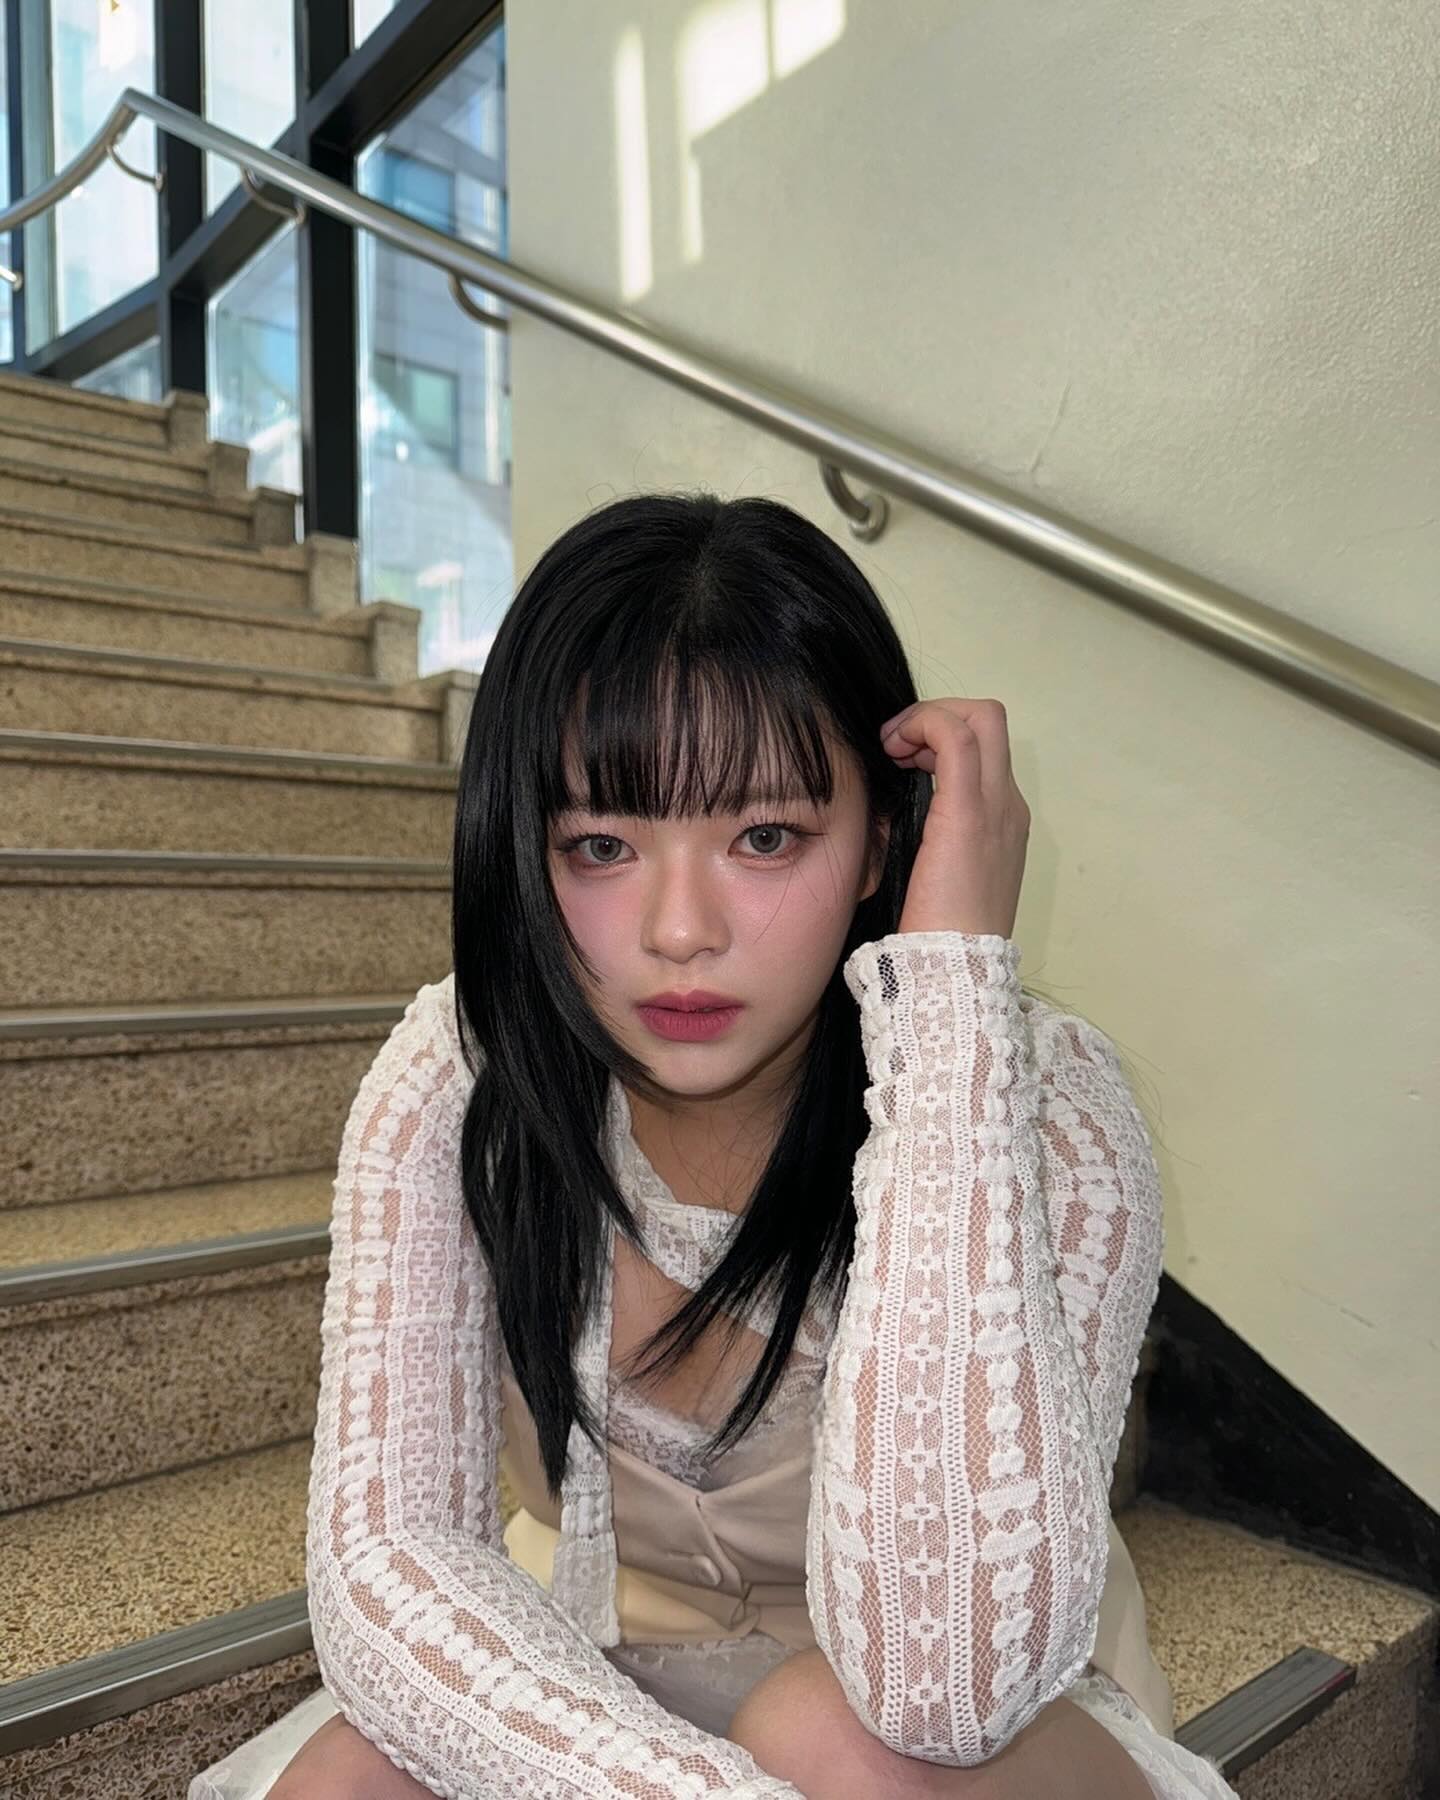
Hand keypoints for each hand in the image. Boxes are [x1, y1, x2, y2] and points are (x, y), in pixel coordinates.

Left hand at [879, 697, 1030, 938]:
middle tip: (898, 745)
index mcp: (1002, 822)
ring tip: (894, 749)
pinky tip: (894, 750)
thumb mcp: (938, 873)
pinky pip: (955, 737)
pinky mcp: (968, 813)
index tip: (903, 759)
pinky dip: (923, 726)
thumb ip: (930, 835)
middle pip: (990, 720)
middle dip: (939, 714)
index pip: (985, 748)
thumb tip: (892, 806)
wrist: (955, 971)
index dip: (941, 736)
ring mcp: (995, 807)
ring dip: (929, 718)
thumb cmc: (938, 934)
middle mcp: (1008, 806)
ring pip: (979, 718)